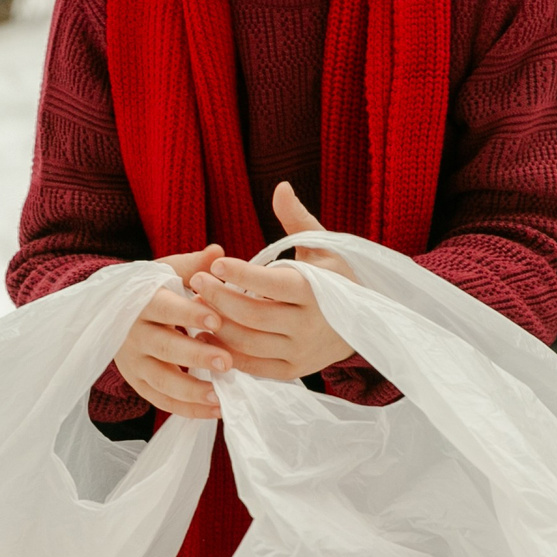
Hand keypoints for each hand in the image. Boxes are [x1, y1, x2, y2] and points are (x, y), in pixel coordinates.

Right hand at [113, 245, 229, 418]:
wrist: (115, 309)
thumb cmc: (153, 288)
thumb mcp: (169, 270)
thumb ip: (194, 265)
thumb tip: (218, 253)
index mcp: (142, 301)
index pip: (165, 309)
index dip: (189, 315)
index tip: (217, 321)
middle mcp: (133, 333)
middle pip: (164, 348)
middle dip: (196, 356)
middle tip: (226, 362)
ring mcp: (132, 361)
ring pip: (160, 380)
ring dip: (191, 391)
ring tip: (220, 397)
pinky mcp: (136, 381)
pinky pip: (160, 400)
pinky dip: (186, 409)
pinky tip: (214, 410)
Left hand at [190, 183, 357, 381]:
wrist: (362, 325)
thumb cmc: (335, 278)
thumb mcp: (323, 247)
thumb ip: (297, 220)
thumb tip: (280, 186)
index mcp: (317, 290)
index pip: (273, 283)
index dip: (241, 274)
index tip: (215, 263)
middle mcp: (309, 324)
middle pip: (254, 314)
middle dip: (219, 298)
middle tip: (194, 281)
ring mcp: (300, 350)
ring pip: (249, 343)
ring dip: (216, 326)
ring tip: (194, 306)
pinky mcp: (292, 370)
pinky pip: (254, 367)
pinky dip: (226, 353)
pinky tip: (206, 336)